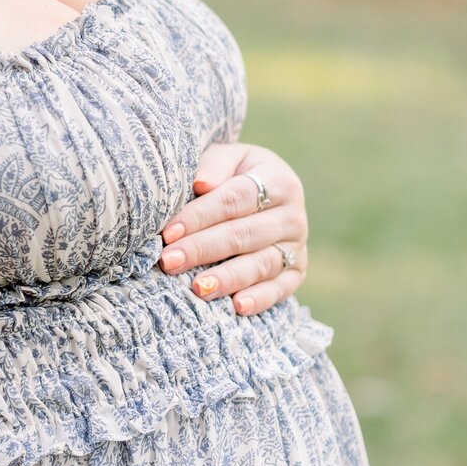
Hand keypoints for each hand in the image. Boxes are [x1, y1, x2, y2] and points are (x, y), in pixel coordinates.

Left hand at [157, 143, 308, 316]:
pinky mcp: (298, 271)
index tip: (169, 232)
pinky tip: (238, 307)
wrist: (266, 192)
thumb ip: (214, 166)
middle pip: (243, 234)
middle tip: (169, 262)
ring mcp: (297, 245)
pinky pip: (280, 288)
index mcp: (277, 180)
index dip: (200, 216)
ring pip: (260, 264)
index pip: (234, 199)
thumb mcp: (227, 159)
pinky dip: (261, 299)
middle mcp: (292, 214)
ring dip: (227, 278)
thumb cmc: (234, 174)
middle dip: (202, 249)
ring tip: (197, 288)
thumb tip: (201, 184)